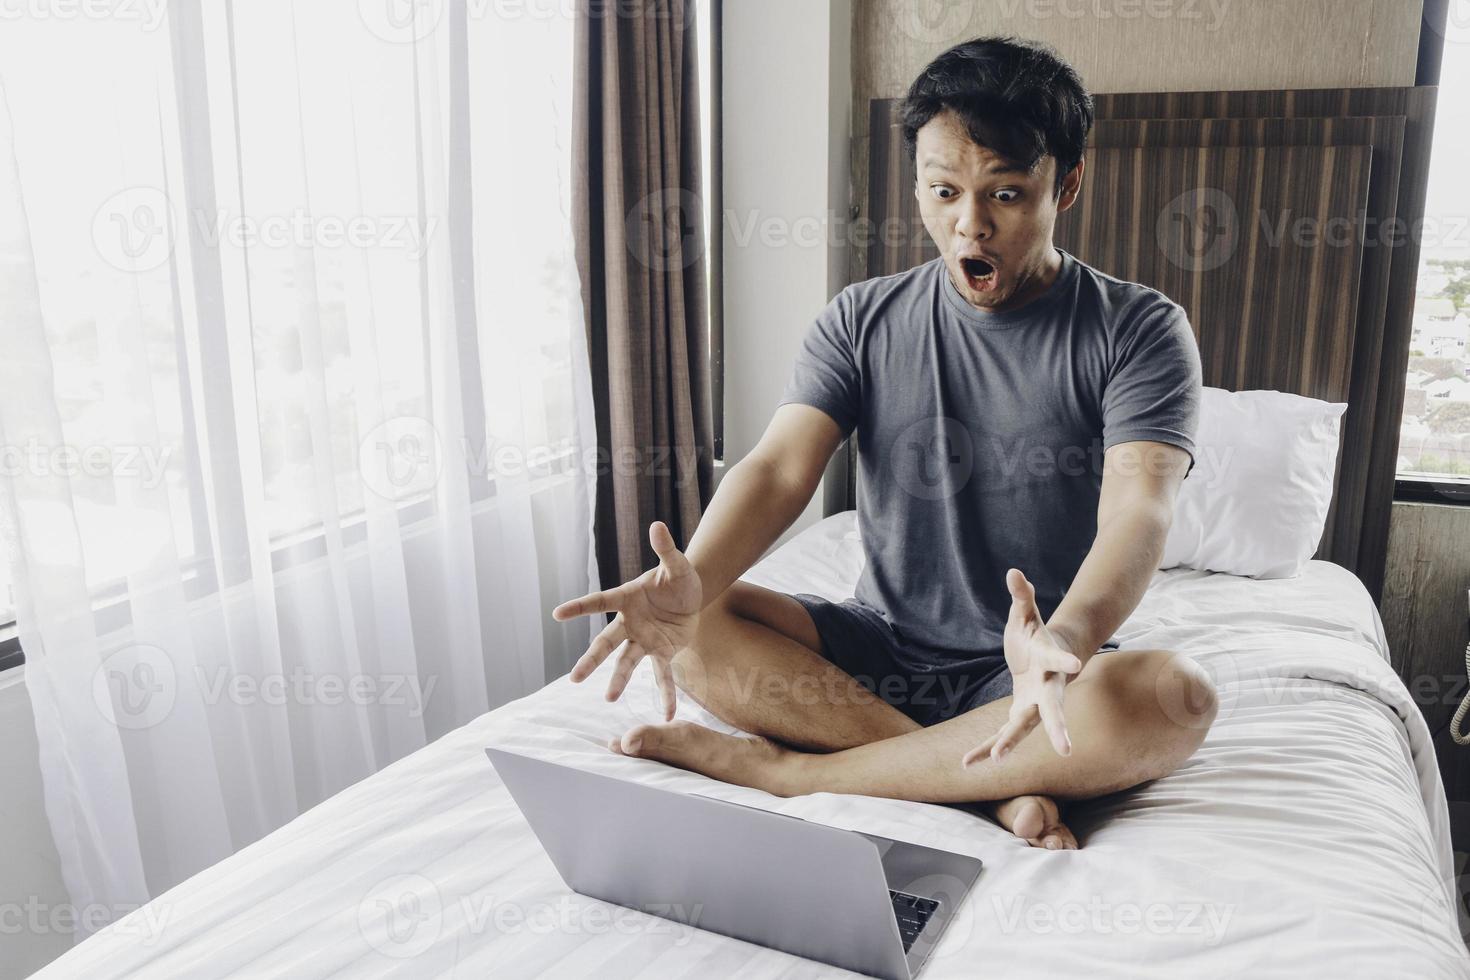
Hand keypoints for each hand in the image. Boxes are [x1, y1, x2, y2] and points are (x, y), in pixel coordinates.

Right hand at [552, 521, 702, 720]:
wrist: (693, 596)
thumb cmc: (678, 578)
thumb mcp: (677, 564)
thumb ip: (666, 549)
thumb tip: (658, 525)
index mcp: (627, 598)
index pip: (599, 602)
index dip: (579, 608)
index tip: (556, 614)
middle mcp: (630, 623)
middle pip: (606, 643)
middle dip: (590, 660)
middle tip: (574, 678)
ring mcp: (644, 640)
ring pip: (626, 662)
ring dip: (618, 680)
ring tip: (607, 698)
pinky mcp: (662, 652)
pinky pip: (661, 676)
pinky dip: (665, 695)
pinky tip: (666, 714)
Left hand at [962, 568, 1083, 766]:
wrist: (1049, 661)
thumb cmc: (1038, 636)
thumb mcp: (1028, 615)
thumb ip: (1022, 596)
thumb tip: (1013, 572)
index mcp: (1050, 662)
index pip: (1058, 661)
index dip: (1065, 660)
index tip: (1074, 664)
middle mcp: (1048, 690)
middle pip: (1053, 710)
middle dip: (1057, 728)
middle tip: (1065, 749)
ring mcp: (1035, 706)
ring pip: (1024, 729)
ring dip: (1008, 744)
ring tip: (993, 759)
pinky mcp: (1020, 716)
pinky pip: (1003, 736)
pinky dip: (987, 748)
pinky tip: (968, 763)